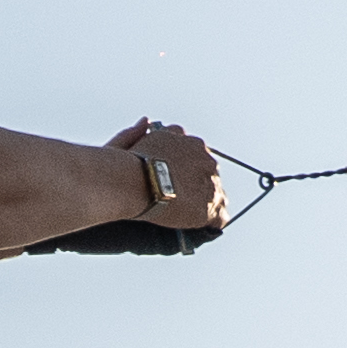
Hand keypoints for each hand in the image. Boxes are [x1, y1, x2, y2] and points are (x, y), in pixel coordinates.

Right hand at [28, 119, 224, 256]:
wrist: (133, 182)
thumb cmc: (126, 164)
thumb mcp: (131, 142)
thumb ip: (138, 132)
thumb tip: (145, 120)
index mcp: (190, 142)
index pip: (197, 154)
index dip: (188, 167)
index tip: (176, 177)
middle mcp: (205, 159)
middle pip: (209, 172)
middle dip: (200, 183)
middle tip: (183, 198)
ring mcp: (210, 183)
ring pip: (217, 193)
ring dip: (209, 202)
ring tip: (194, 215)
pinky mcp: (209, 206)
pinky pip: (220, 215)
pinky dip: (214, 221)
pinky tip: (205, 227)